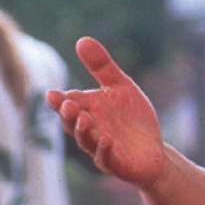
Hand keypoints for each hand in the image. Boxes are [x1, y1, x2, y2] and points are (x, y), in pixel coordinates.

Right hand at [46, 36, 169, 187]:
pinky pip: (107, 158)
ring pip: (87, 141)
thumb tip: (82, 40)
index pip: (69, 104)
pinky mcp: (116, 164)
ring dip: (83, 131)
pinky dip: (104, 150)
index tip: (51, 94)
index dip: (60, 101)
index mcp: (87, 111)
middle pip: (72, 124)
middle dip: (68, 116)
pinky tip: (106, 139)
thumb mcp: (121, 86)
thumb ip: (101, 67)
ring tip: (84, 119)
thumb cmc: (132, 118)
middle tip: (68, 105)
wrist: (153, 150)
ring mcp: (100, 149)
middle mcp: (89, 131)